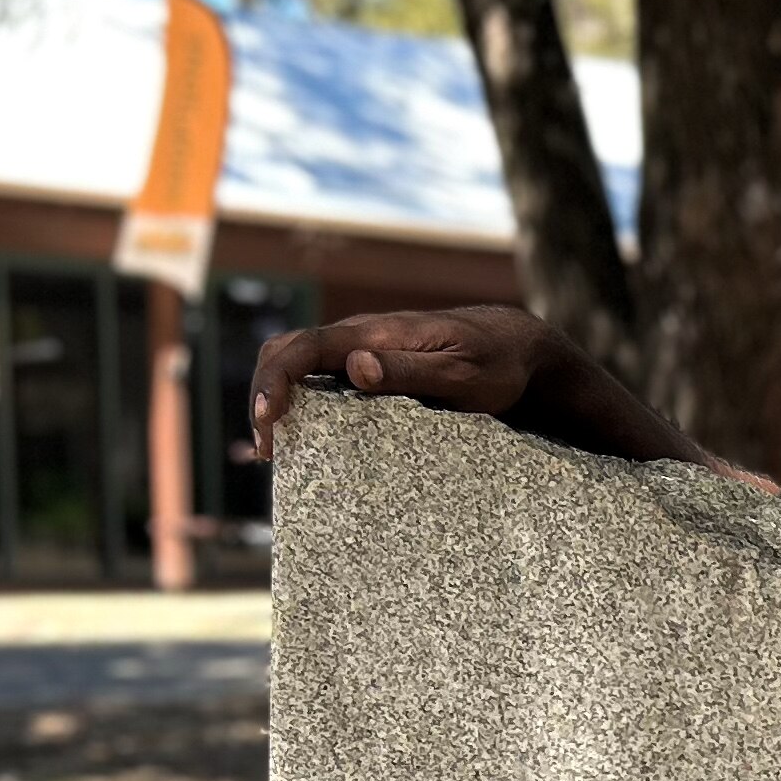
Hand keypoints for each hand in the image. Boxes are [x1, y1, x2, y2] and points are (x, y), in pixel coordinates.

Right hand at [249, 305, 557, 435]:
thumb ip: (410, 371)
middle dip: (264, 391)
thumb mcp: (460, 375)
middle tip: (267, 447)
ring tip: (274, 446)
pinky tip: (300, 432)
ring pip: (298, 359)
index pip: (305, 348)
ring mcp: (363, 347)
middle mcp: (361, 334)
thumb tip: (356, 367)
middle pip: (287, 349)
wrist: (516, 345)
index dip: (277, 380)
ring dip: (275, 395)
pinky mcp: (371, 362)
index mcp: (376, 333)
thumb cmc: (494, 363)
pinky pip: (320, 373)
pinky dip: (297, 396)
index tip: (268, 419)